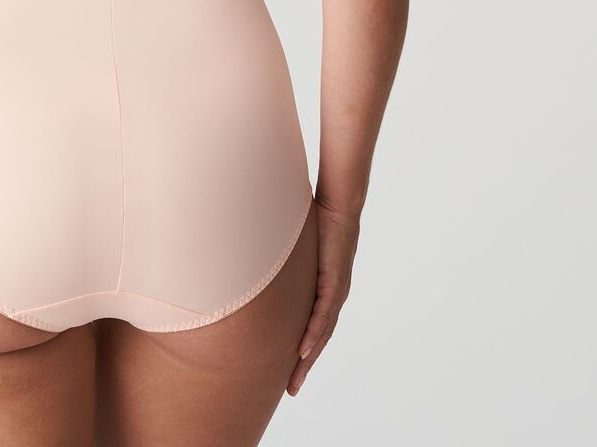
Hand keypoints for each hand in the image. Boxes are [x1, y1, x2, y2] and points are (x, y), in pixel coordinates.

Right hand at [286, 200, 359, 396]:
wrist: (339, 206)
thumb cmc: (317, 221)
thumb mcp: (295, 248)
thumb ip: (281, 258)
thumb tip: (258, 258)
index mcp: (326, 290)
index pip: (315, 328)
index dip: (303, 351)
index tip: (290, 370)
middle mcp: (334, 296)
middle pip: (319, 340)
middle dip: (304, 366)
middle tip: (291, 389)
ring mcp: (336, 291)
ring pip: (321, 334)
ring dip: (308, 359)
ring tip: (295, 380)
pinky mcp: (334, 282)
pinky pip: (323, 314)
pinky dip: (314, 334)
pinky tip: (304, 350)